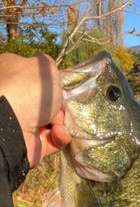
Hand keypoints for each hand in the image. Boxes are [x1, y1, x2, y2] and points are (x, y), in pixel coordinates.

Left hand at [0, 53, 71, 167]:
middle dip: (59, 105)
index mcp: (10, 75)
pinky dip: (60, 136)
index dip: (48, 82)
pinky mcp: (31, 143)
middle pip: (46, 102)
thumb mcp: (43, 67)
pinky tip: (58, 132)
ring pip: (52, 121)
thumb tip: (46, 68)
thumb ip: (48, 63)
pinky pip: (53, 139)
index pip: (32, 77)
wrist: (12, 125)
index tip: (59, 86)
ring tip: (60, 122)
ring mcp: (21, 122)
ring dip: (62, 122)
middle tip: (63, 106)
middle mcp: (14, 99)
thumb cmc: (27, 89)